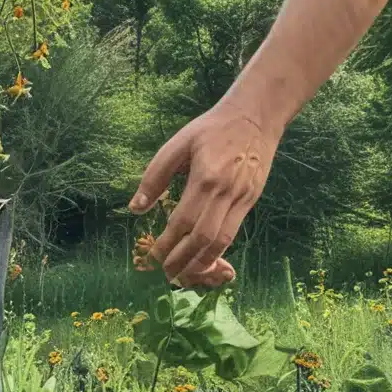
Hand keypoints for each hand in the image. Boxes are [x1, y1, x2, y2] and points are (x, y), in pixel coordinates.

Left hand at [129, 100, 280, 285]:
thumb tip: (135, 208)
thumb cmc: (212, 128)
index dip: (168, 243)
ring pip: (222, 240)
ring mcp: (242, 198)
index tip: (153, 257)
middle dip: (183, 260)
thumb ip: (155, 176)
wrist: (256, 117)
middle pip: (204, 238)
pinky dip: (218, 249)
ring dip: (203, 262)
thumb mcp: (178, 144)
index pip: (184, 221)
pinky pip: (234, 232)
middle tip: (167, 274)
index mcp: (205, 177)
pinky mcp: (251, 200)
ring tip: (185, 274)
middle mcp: (226, 192)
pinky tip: (205, 257)